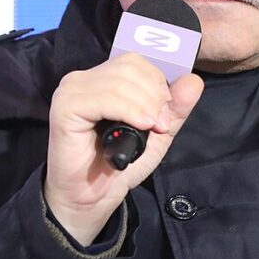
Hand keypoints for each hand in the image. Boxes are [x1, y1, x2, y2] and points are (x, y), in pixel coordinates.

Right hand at [44, 52, 203, 245]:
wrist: (91, 198)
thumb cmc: (119, 164)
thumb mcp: (157, 133)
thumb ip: (175, 107)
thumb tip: (193, 80)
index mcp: (101, 79)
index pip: (135, 60)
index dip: (157, 81)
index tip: (166, 110)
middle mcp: (83, 79)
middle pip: (129, 66)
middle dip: (154, 94)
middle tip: (160, 123)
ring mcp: (71, 91)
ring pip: (120, 80)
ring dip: (145, 104)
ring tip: (151, 128)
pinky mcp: (65, 107)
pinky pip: (104, 98)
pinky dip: (129, 110)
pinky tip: (140, 125)